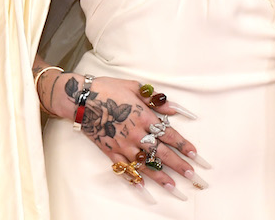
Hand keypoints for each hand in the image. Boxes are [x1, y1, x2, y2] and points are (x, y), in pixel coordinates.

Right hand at [40, 72, 207, 194]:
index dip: (182, 144)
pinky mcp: (110, 151)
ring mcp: (122, 145)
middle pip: (161, 153)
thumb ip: (154, 100)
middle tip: (191, 175)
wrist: (80, 99)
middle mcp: (135, 133)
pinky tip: (143, 186)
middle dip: (177, 164)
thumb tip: (173, 108)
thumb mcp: (134, 87)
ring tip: (173, 187)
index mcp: (143, 116)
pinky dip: (134, 178)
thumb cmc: (107, 89)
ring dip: (160, 177)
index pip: (168, 134)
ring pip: (145, 164)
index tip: (194, 154)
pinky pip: (124, 168)